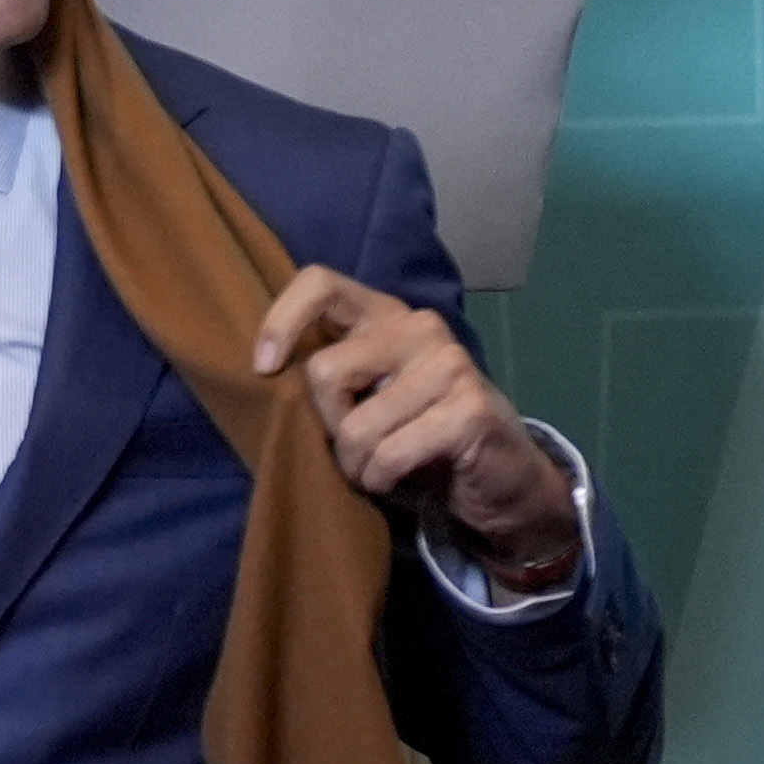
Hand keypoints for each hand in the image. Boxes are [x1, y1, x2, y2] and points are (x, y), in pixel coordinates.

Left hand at [248, 267, 577, 574]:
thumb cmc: (418, 438)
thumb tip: (264, 373)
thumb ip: (331, 378)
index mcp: (386, 316)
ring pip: (355, 426)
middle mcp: (419, 327)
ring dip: (357, 465)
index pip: (320, 283)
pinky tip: (401, 478)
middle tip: (355, 447)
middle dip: (328, 426)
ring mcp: (450, 363)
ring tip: (380, 468)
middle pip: (324, 372)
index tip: (262, 367)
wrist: (500, 478)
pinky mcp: (469, 409)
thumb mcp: (368, 397)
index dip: (280, 320)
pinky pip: (388, 455)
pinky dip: (382, 480)